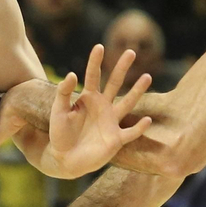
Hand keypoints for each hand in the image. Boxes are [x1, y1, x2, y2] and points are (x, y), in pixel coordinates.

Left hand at [46, 44, 153, 175]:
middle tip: (130, 51)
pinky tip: (147, 120)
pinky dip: (138, 127)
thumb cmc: (60, 134)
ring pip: (127, 103)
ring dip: (137, 90)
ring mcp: (111, 122)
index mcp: (88, 98)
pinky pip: (130, 132)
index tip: (99, 46)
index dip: (95, 62)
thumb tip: (72, 74)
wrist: (65, 159)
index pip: (93, 76)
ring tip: (147, 76)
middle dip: (122, 68)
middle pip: (115, 83)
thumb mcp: (58, 111)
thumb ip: (63, 93)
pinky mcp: (116, 139)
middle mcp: (103, 106)